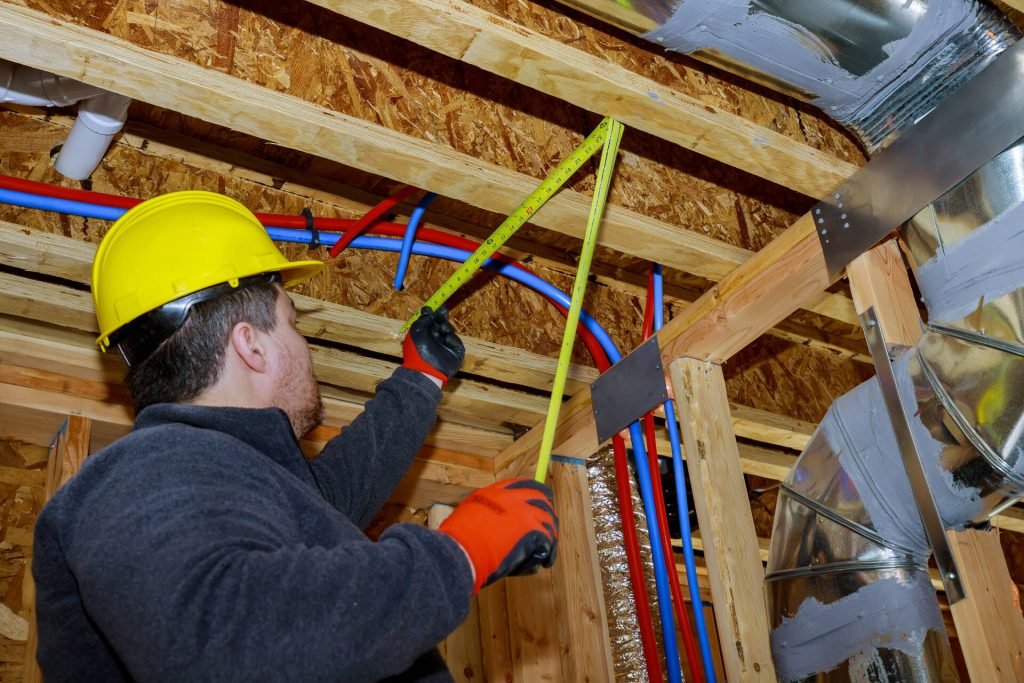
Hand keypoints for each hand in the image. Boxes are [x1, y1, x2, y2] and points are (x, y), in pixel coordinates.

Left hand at [402, 306, 464, 384]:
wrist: (426, 369)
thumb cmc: (418, 350)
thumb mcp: (416, 330)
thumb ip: (423, 319)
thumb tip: (428, 311)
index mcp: (424, 336)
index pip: (430, 322)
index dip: (433, 314)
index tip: (435, 306)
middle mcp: (435, 340)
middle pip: (440, 325)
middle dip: (441, 317)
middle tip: (443, 310)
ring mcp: (445, 346)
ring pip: (448, 331)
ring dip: (445, 327)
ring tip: (441, 329)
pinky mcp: (455, 353)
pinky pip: (455, 341)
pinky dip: (451, 338)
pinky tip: (446, 338)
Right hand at [439, 478, 557, 592]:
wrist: (461, 551)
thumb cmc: (457, 541)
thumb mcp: (468, 516)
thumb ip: (485, 515)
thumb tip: (493, 527)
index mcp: (494, 493)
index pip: (521, 485)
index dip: (533, 491)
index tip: (542, 495)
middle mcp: (511, 499)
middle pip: (539, 497)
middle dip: (547, 509)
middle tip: (551, 521)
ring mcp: (524, 513)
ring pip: (547, 518)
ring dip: (549, 533)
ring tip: (548, 547)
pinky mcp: (532, 530)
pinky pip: (548, 539)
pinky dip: (548, 551)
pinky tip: (545, 560)